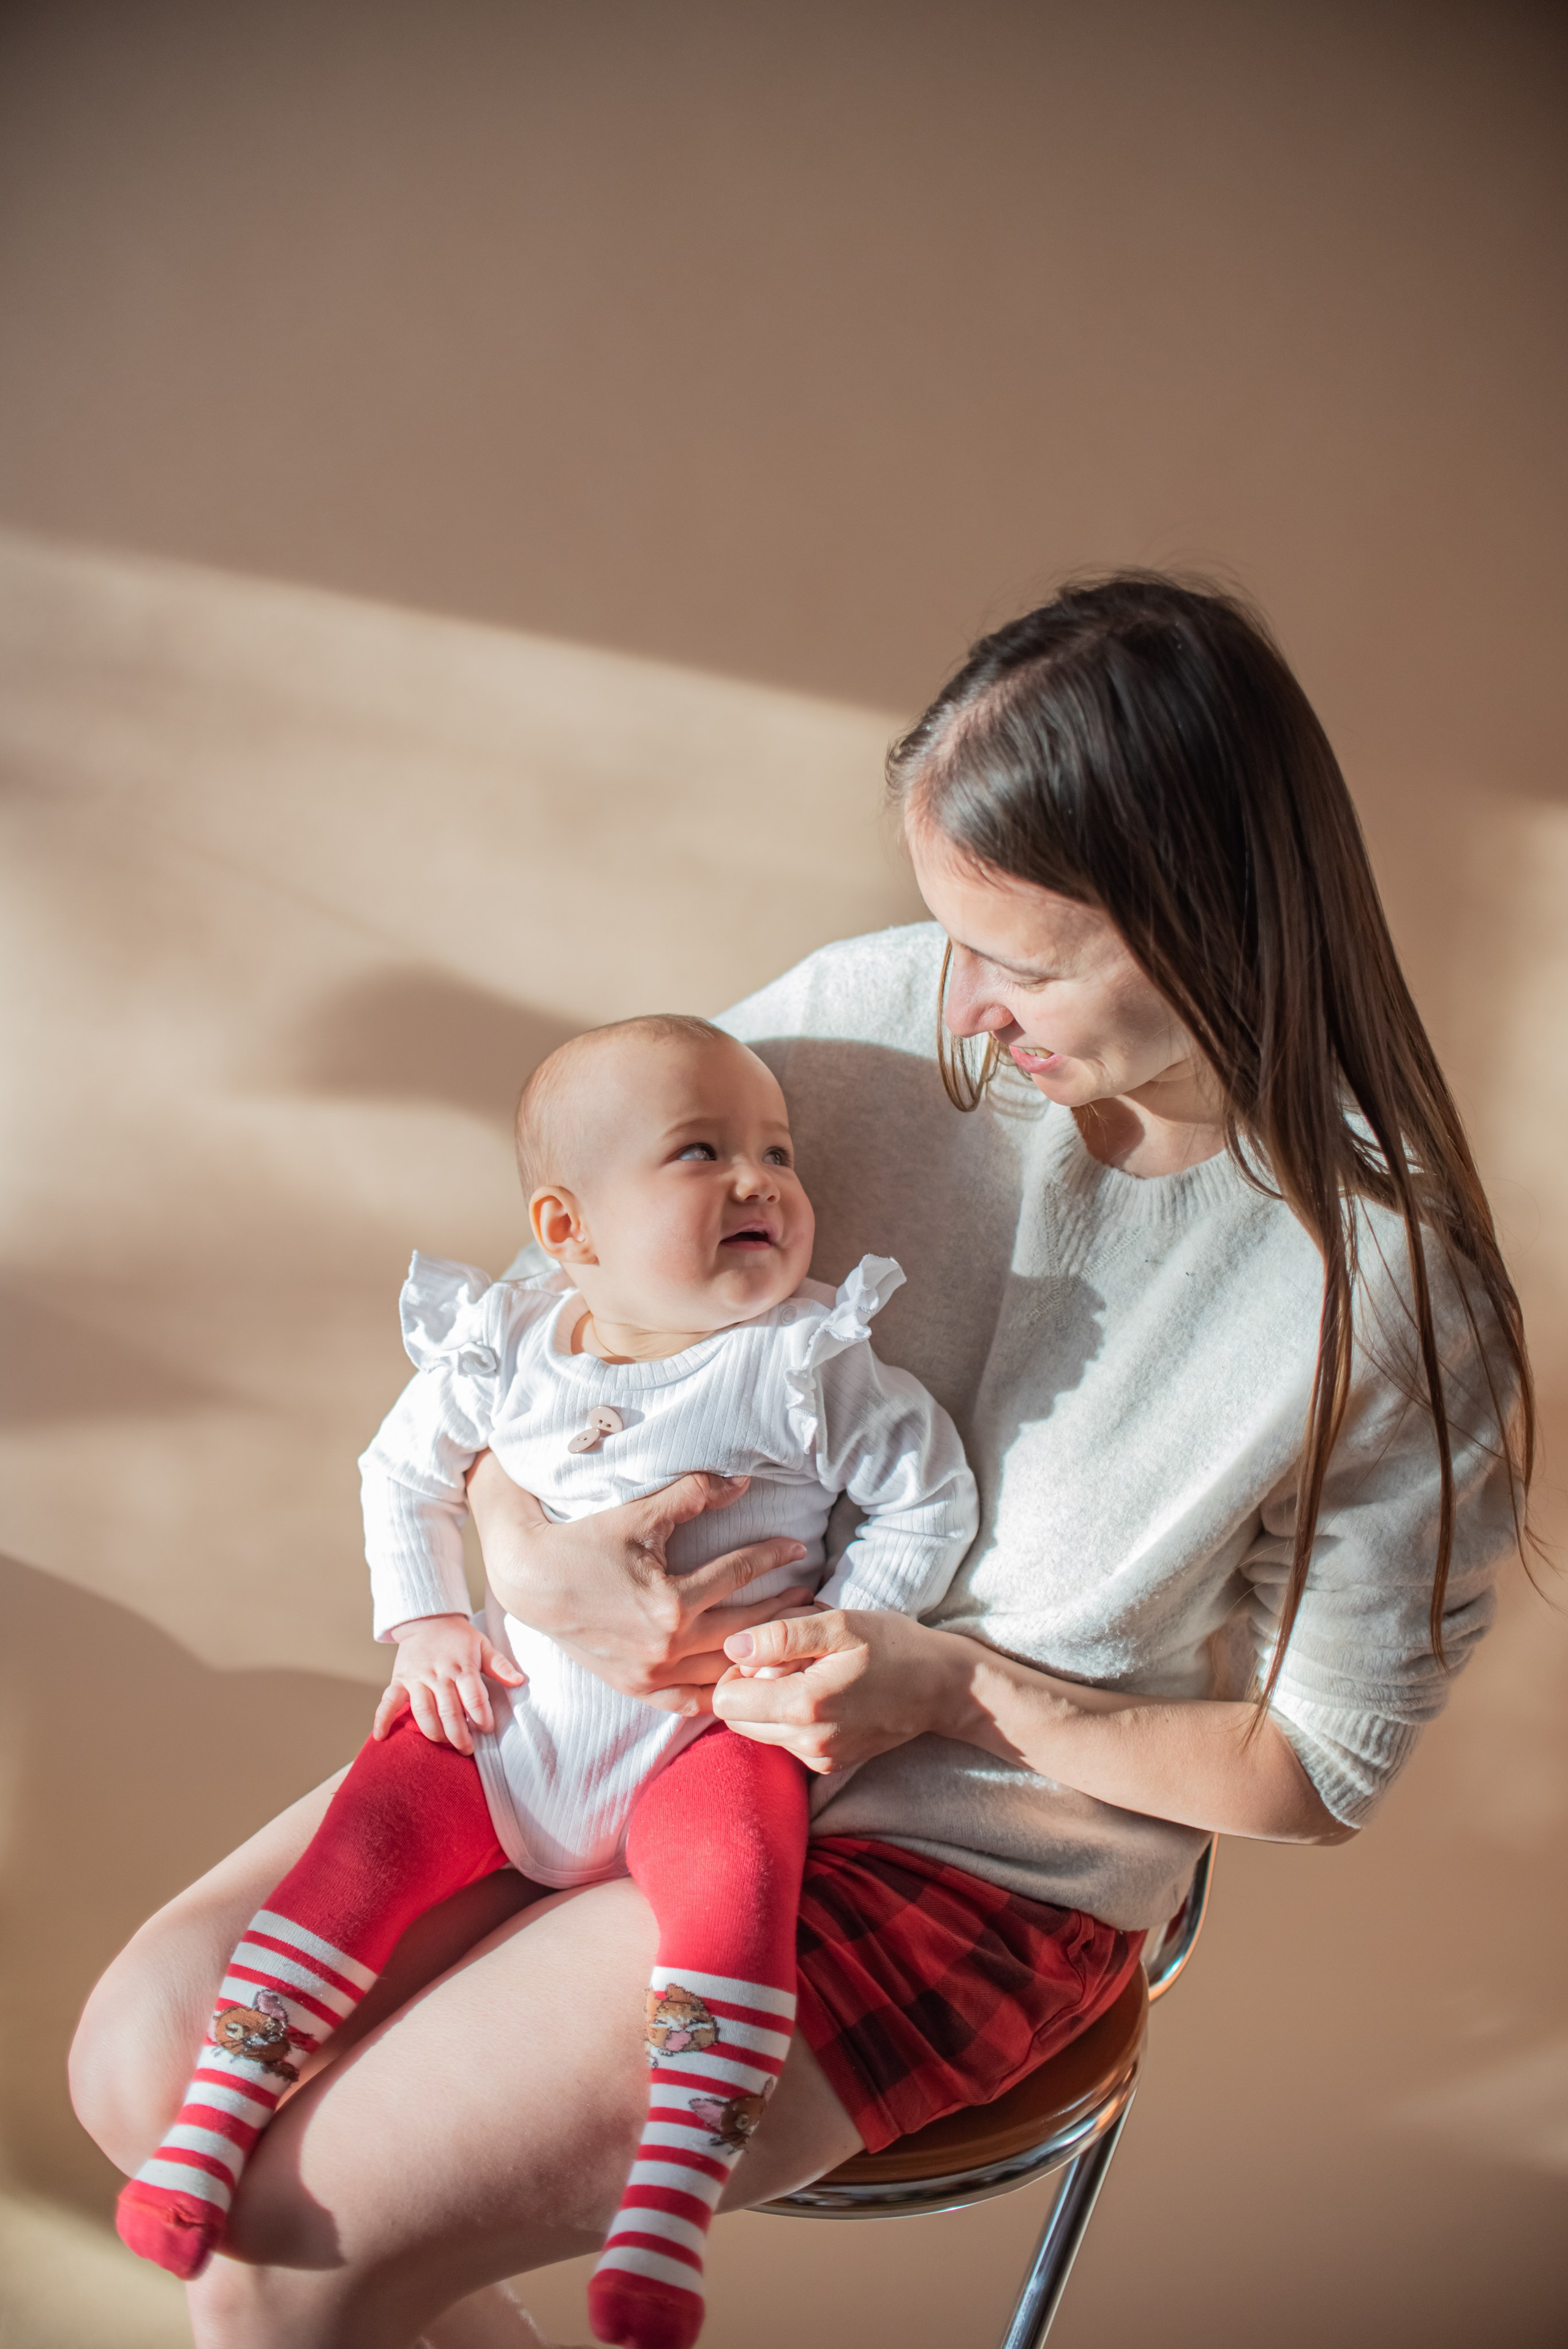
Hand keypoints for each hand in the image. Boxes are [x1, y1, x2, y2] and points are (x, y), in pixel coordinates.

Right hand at [372, 1612, 526, 1753]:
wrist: (428, 1619)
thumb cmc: (459, 1638)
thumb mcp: (483, 1645)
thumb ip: (500, 1666)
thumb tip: (520, 1681)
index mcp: (462, 1666)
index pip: (474, 1696)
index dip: (481, 1716)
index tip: (486, 1728)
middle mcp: (439, 1673)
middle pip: (449, 1710)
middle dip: (459, 1734)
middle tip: (466, 1749)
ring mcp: (417, 1677)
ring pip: (422, 1711)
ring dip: (433, 1731)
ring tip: (443, 1744)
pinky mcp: (399, 1679)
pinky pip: (388, 1700)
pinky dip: (382, 1718)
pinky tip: (382, 1737)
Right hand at [466, 1453, 814, 1711]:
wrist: (532, 1579)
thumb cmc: (584, 1541)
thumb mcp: (640, 1514)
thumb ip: (694, 1495)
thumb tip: (743, 1482)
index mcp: (671, 1603)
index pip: (738, 1575)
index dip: (772, 1557)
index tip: (798, 1547)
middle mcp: (665, 1648)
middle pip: (743, 1630)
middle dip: (781, 1611)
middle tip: (809, 1596)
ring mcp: (650, 1675)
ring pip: (723, 1671)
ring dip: (759, 1656)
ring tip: (788, 1638)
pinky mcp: (635, 1689)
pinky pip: (688, 1702)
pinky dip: (718, 1693)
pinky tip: (741, 1681)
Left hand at [711, 1609, 964, 1773]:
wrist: (943, 1687)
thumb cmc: (893, 1646)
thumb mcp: (840, 1624)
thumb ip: (781, 1636)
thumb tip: (732, 1646)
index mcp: (804, 1706)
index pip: (726, 1701)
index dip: (735, 1670)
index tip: (767, 1651)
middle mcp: (807, 1743)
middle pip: (737, 1719)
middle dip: (750, 1687)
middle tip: (791, 1660)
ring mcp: (819, 1760)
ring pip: (759, 1731)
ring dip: (771, 1702)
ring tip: (811, 1673)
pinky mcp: (829, 1766)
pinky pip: (786, 1741)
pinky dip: (792, 1716)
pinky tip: (824, 1692)